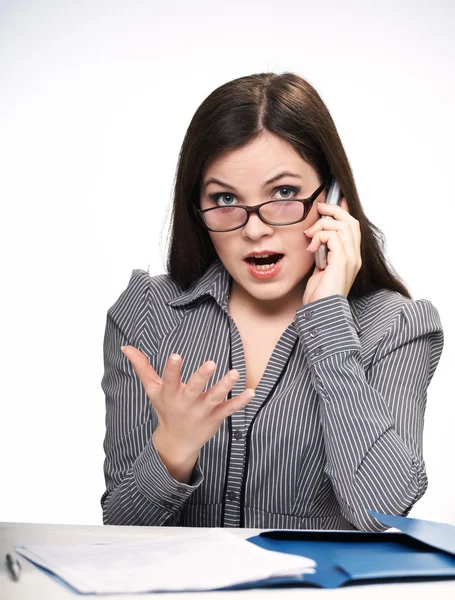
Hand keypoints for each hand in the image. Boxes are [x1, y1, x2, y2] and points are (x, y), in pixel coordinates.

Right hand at [121, 346, 254, 479]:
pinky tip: (251, 392)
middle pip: (194, 389)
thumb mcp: (152, 390)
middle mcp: (186, 403)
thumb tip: (126, 347)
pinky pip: (229, 409)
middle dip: (201, 377)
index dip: (172, 369)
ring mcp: (202, 411)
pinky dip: (240, 402)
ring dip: (225, 386)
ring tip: (235, 373)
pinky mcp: (216, 417)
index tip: (175, 355)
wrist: (177, 442)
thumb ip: (142, 367)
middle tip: (211, 363)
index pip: (169, 380)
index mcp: (170, 395)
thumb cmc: (165, 409)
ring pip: (215, 398)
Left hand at [302, 198, 361, 304]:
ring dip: (322, 226)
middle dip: (332, 212)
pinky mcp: (342, 261)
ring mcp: (351, 258)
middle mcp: (355, 256)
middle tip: (317, 212)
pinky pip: (333, 236)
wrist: (321, 311)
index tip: (325, 207)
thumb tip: (316, 236)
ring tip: (310, 237)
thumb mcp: (320, 267)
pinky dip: (320, 237)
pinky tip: (311, 248)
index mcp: (351, 257)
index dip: (341, 211)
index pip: (353, 226)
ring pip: (342, 225)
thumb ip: (323, 252)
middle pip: (350, 221)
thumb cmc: (319, 294)